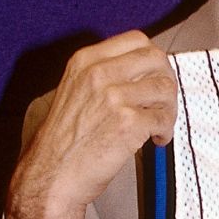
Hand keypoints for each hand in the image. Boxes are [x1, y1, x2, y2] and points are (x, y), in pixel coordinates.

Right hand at [6, 32, 176, 218]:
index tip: (154, 77)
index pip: (136, 40)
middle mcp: (98, 73)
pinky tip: (155, 141)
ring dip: (169, 109)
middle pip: (156, 59)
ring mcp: (114, 97)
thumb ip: (98, 77)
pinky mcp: (128, 123)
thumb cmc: (61, 143)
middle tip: (162, 102)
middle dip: (166, 80)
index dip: (153, 60)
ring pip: (165, 88)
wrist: (50, 178)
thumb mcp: (70, 92)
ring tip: (158, 126)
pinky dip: (165, 131)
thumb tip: (134, 72)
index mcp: (84, 62)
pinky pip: (164, 118)